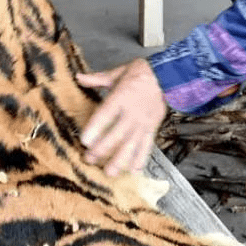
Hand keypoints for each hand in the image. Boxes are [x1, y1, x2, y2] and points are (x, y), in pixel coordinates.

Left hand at [76, 58, 165, 176]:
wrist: (166, 76)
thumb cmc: (138, 74)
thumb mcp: (117, 73)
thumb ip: (97, 79)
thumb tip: (78, 77)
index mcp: (121, 96)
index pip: (106, 114)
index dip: (95, 128)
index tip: (84, 141)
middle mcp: (133, 112)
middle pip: (117, 134)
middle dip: (102, 149)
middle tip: (89, 159)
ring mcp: (143, 123)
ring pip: (131, 145)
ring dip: (120, 160)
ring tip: (109, 172)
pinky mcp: (152, 129)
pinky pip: (147, 146)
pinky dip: (141, 159)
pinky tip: (133, 171)